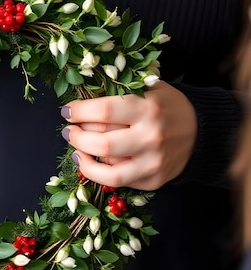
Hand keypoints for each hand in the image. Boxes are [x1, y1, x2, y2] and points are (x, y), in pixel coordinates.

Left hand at [61, 81, 197, 189]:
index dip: (79, 111)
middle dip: (76, 136)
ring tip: (76, 149)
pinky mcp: (153, 180)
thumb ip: (117, 94)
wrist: (202, 131)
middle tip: (69, 130)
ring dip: (83, 159)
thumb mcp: (147, 89)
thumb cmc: (166, 106)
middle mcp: (151, 137)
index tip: (67, 111)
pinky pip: (118, 181)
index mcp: (148, 108)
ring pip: (107, 171)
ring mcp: (153, 162)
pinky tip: (92, 162)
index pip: (103, 110)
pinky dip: (100, 172)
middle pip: (101, 142)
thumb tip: (80, 104)